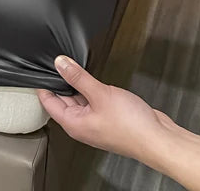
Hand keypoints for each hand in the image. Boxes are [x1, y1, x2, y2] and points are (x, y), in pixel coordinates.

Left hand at [38, 56, 177, 164]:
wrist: (159, 139)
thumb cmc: (132, 127)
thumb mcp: (99, 94)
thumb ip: (77, 77)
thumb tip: (60, 64)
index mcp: (73, 124)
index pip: (48, 102)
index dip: (43, 84)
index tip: (40, 68)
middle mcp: (82, 125)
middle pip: (62, 99)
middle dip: (60, 81)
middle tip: (58, 62)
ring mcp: (95, 122)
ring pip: (79, 99)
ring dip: (77, 84)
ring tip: (75, 67)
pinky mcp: (108, 118)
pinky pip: (92, 100)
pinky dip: (90, 89)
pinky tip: (93, 79)